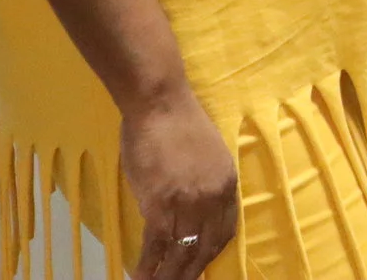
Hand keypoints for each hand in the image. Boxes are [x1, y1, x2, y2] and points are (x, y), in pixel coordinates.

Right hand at [122, 86, 237, 279]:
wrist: (160, 104)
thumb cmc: (177, 125)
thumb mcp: (207, 157)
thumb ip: (204, 186)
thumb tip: (190, 212)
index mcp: (228, 184)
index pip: (225, 231)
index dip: (210, 254)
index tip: (198, 267)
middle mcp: (214, 196)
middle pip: (205, 247)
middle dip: (190, 273)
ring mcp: (188, 201)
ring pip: (181, 251)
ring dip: (168, 277)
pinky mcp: (161, 203)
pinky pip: (156, 245)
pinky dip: (147, 265)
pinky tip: (139, 277)